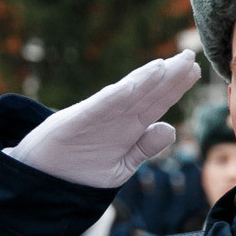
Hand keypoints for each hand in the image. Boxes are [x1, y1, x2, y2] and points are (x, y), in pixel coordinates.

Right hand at [9, 51, 203, 189]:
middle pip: (148, 92)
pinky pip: (106, 103)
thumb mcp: (120, 165)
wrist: (40, 180)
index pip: (157, 102)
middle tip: (191, 55)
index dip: (176, 86)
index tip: (195, 71)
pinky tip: (141, 80)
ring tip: (172, 63)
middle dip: (170, 74)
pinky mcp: (80, 118)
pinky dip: (124, 91)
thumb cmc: (78, 171)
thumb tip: (169, 129)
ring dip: (150, 77)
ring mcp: (99, 115)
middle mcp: (116, 116)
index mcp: (127, 127)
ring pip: (130, 92)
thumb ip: (144, 148)